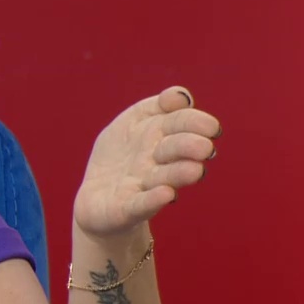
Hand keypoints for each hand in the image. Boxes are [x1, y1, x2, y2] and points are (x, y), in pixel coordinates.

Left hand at [73, 86, 221, 241]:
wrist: (98, 201)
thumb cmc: (121, 156)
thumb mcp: (130, 123)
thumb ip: (154, 106)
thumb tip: (181, 95)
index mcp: (158, 135)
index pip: (179, 122)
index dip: (192, 119)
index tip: (203, 120)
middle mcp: (156, 160)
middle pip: (175, 149)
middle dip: (188, 146)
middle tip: (204, 147)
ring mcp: (144, 185)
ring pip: (164, 177)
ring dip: (178, 173)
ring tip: (195, 170)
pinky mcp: (128, 209)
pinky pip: (141, 203)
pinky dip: (153, 199)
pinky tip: (166, 194)